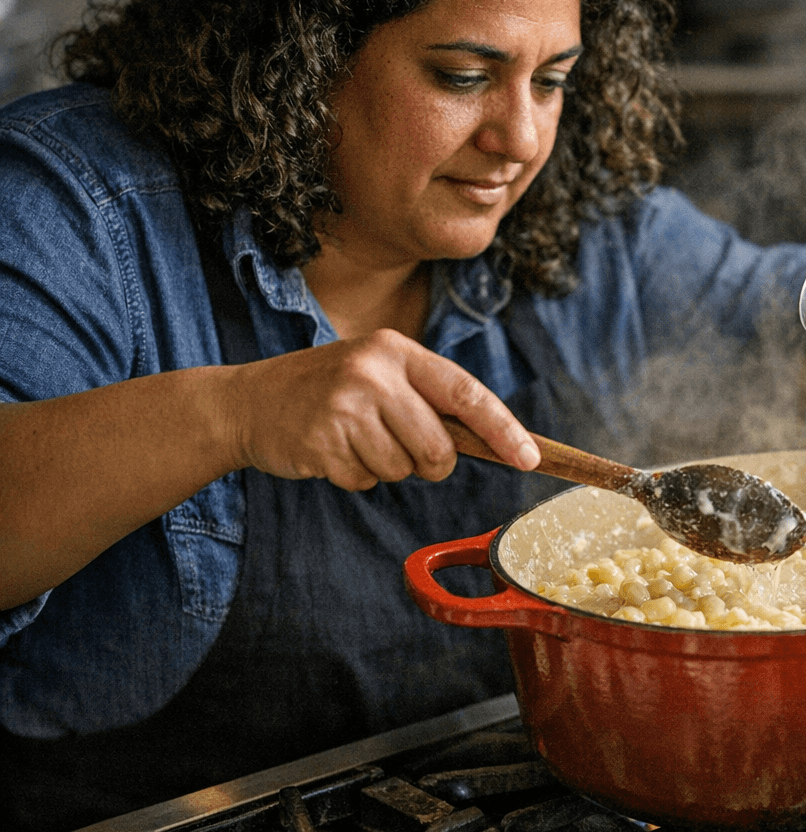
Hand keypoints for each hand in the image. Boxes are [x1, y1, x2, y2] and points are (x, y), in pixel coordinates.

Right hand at [227, 329, 539, 489]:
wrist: (248, 401)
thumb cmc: (330, 391)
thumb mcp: (379, 373)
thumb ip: (429, 398)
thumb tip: (498, 441)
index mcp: (397, 350)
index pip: (467, 394)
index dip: (504, 430)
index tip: (530, 458)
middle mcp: (373, 372)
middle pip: (439, 448)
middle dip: (429, 463)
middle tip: (398, 445)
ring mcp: (345, 406)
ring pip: (404, 469)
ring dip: (386, 467)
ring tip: (355, 439)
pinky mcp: (321, 441)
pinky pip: (366, 481)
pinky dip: (355, 476)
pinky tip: (332, 450)